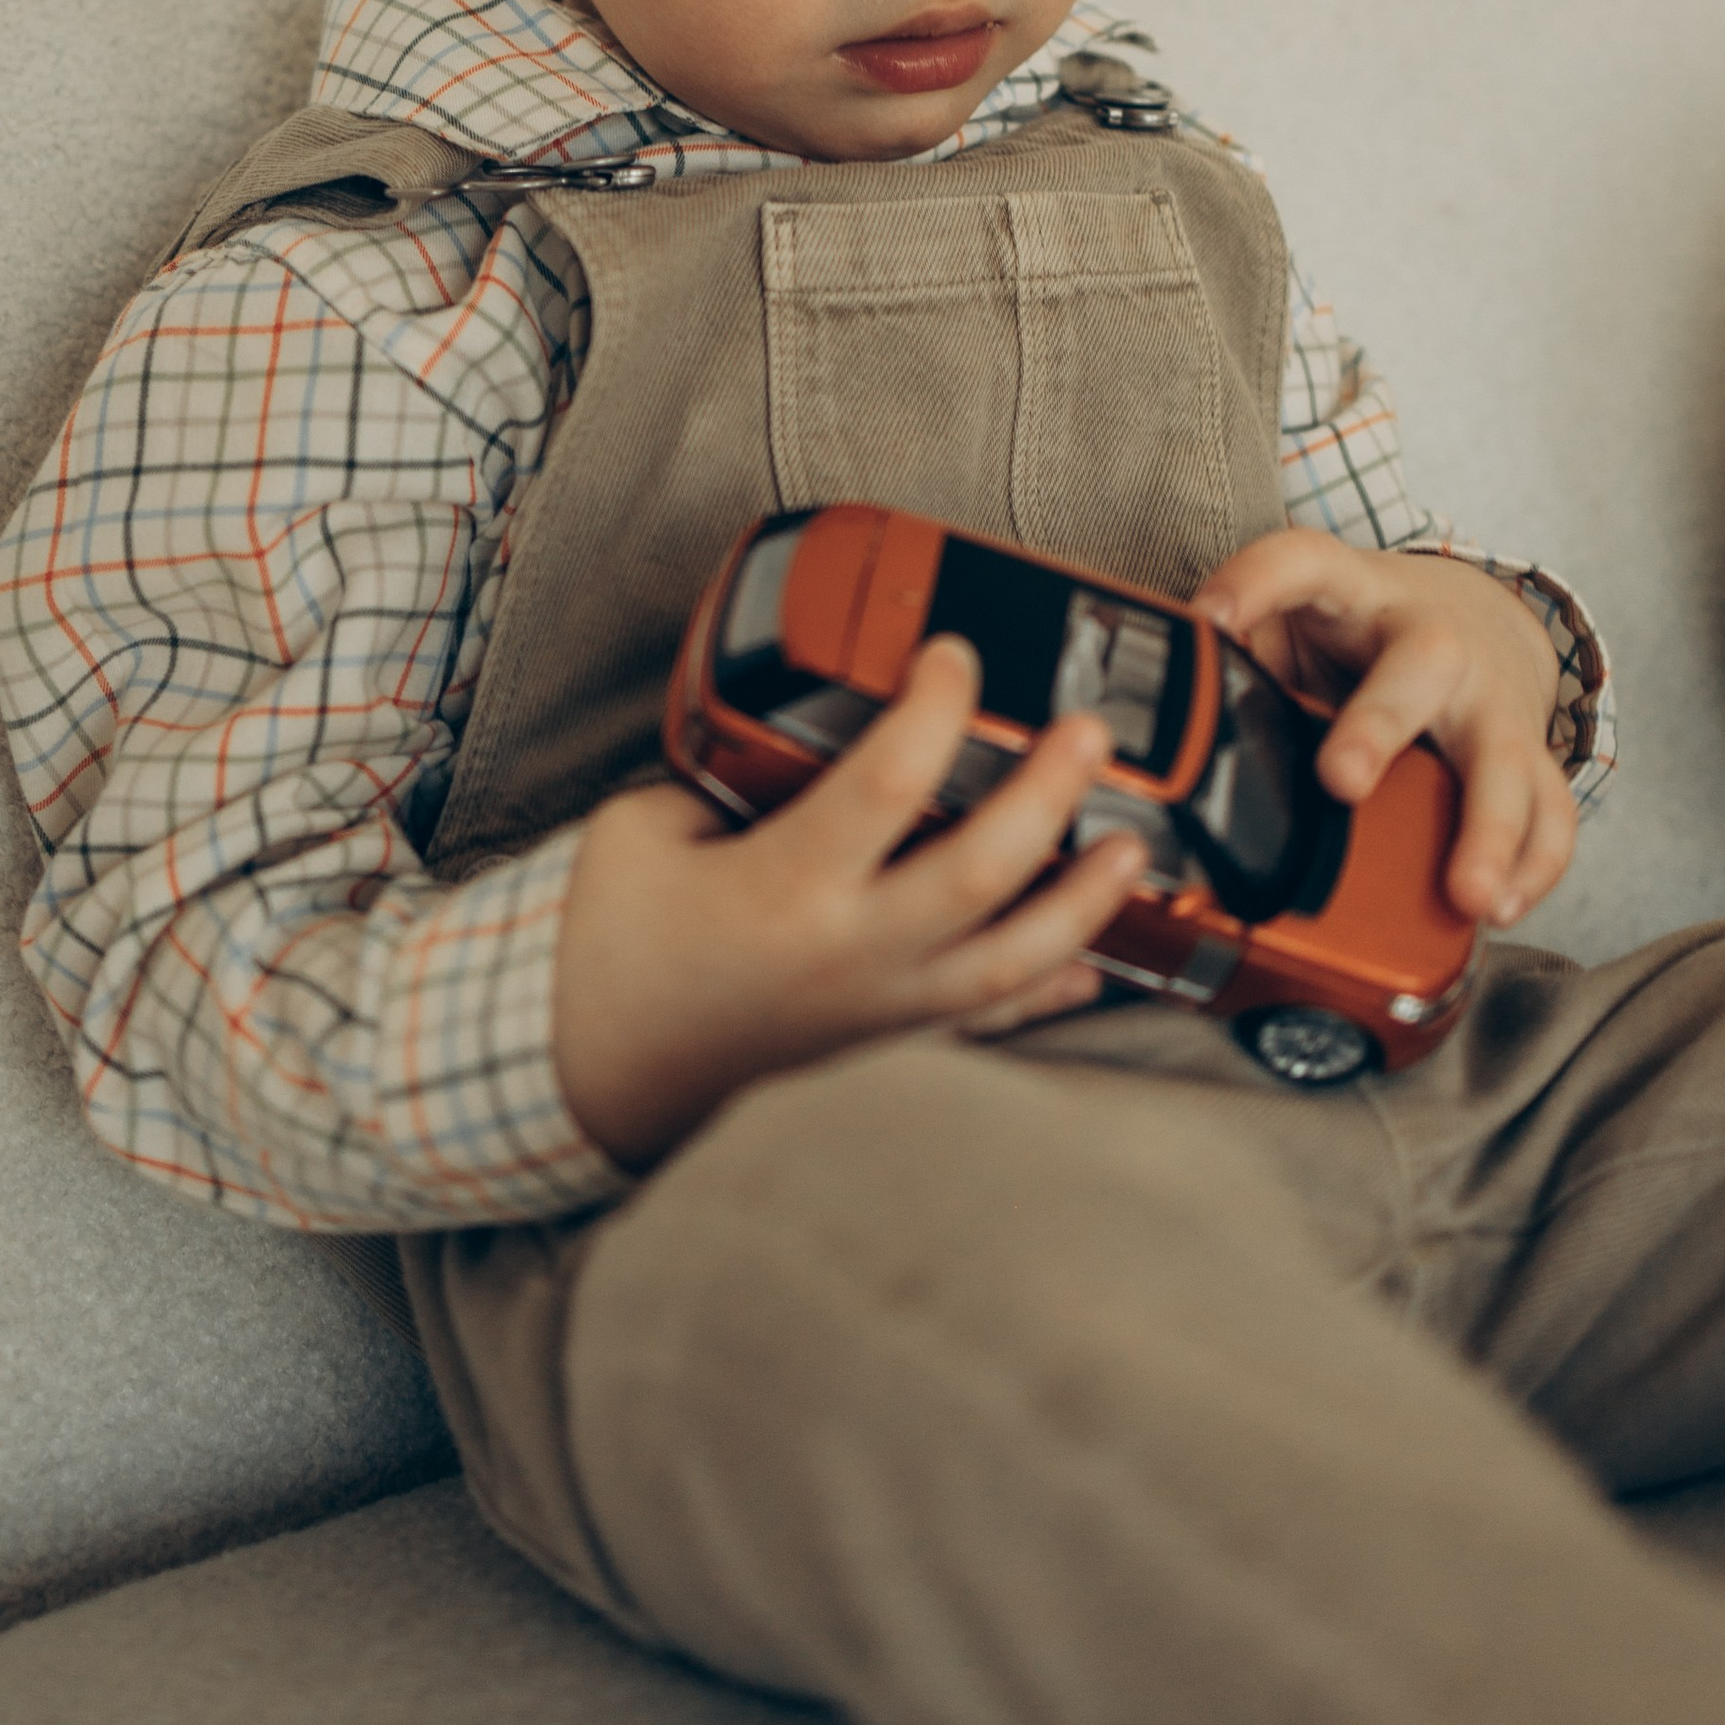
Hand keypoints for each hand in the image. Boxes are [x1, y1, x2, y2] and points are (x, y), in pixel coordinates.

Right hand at [552, 638, 1147, 1170]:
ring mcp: (877, 1010)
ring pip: (1013, 963)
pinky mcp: (885, 1044)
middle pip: (983, 873)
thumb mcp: (644, 830)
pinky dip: (1050, 988)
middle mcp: (848, 955)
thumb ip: (728, 777)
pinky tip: (1095, 959)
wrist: (594, 1070)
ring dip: (1085, 903)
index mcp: (782, 888)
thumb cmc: (610, 949)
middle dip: (1050, 795)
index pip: (888, 782)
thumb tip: (802, 740)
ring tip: (1131, 846)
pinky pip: (989, 1022)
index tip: (953, 654)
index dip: (937, 707)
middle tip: (1088, 733)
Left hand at [1188, 531, 1573, 930]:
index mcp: (1355, 594)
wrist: (1479, 616)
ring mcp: (1491, 698)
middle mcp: (1432, 640)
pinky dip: (1535, 864)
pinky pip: (1551, 809)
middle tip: (1341, 780)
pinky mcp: (1529, 749)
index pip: (1301, 563)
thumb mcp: (1295, 617)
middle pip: (1418, 666)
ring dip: (1489, 828)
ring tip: (1469, 896)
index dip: (1254, 582)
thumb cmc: (1362, 632)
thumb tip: (1152, 712)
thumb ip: (1235, 653)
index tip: (1209, 617)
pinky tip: (1502, 909)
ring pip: (1506, 754)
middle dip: (1379, 725)